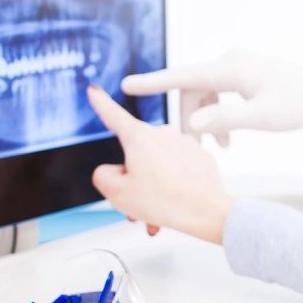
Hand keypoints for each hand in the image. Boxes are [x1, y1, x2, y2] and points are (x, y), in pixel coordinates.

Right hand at [87, 85, 234, 243]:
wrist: (207, 212)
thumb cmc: (166, 201)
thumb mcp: (117, 194)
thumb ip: (103, 176)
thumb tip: (111, 171)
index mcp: (139, 137)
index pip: (113, 115)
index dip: (101, 103)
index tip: (94, 91)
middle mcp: (162, 133)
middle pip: (136, 151)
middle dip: (133, 175)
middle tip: (137, 199)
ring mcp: (183, 142)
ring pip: (158, 162)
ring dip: (154, 183)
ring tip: (157, 206)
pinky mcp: (199, 154)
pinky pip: (178, 166)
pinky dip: (173, 182)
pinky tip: (175, 199)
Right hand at [121, 48, 302, 145]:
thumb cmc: (299, 105)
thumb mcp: (263, 118)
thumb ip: (225, 120)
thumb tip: (192, 125)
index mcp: (232, 68)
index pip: (184, 76)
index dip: (153, 82)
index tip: (126, 84)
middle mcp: (230, 62)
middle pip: (192, 91)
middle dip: (189, 121)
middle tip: (194, 151)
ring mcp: (236, 67)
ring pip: (203, 95)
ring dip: (204, 121)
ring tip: (218, 149)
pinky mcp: (242, 75)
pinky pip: (217, 94)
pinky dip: (216, 116)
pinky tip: (227, 139)